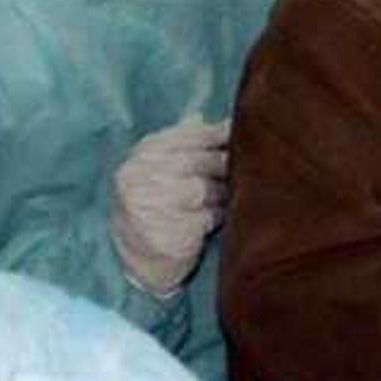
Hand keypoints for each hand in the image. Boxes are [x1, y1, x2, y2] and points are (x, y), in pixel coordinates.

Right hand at [109, 117, 230, 298]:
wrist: (138, 261)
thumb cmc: (154, 208)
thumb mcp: (155, 172)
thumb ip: (178, 145)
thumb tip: (203, 118)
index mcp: (140, 157)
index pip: (186, 136)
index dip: (216, 135)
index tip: (237, 135)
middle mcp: (140, 178)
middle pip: (198, 161)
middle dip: (224, 165)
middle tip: (242, 168)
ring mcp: (152, 207)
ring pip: (204, 189)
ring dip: (222, 193)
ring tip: (225, 196)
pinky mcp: (169, 234)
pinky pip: (207, 218)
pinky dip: (217, 217)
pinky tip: (216, 220)